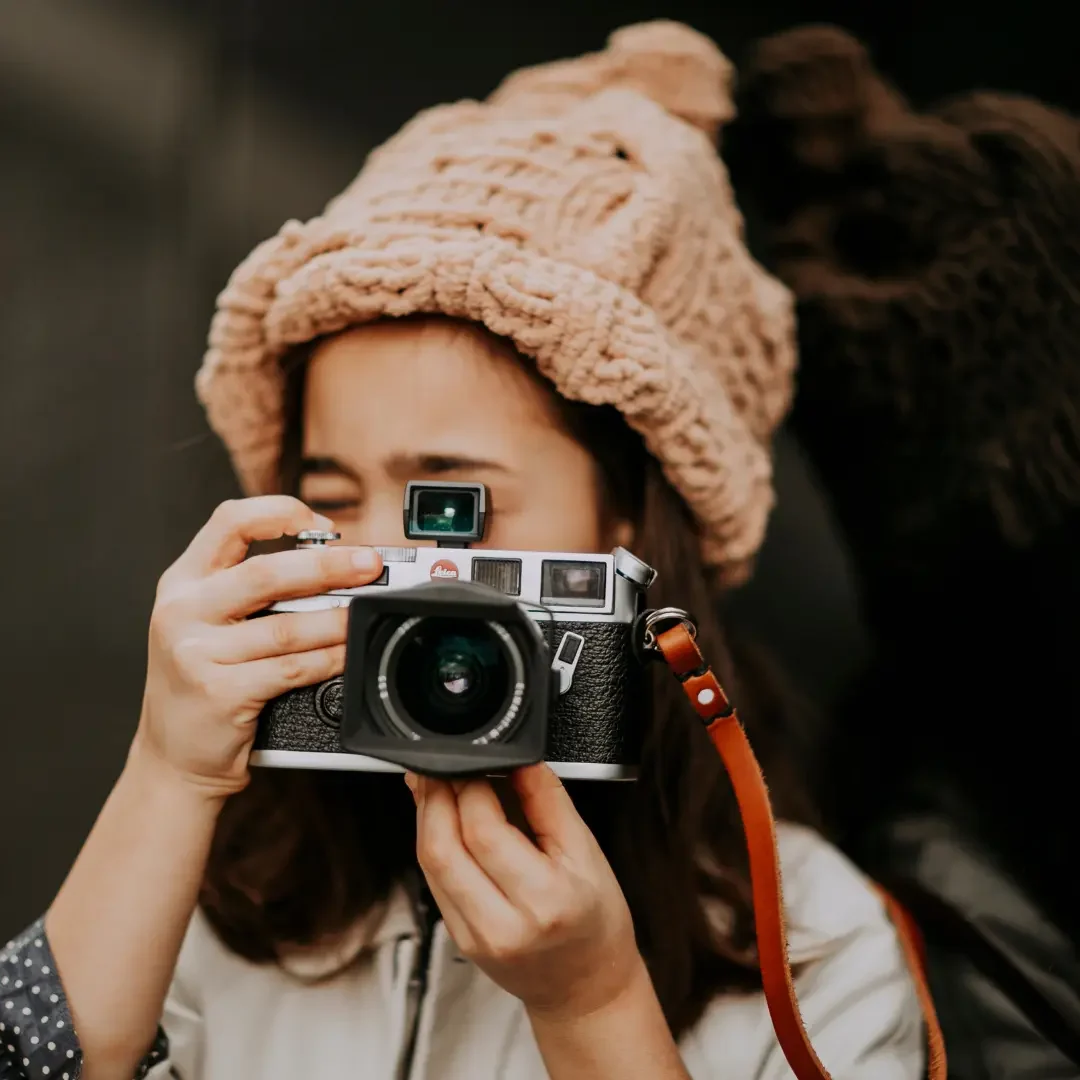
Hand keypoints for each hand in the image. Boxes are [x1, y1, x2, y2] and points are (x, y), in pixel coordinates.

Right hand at [133, 496, 382, 798]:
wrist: (171, 757)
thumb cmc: (201, 682)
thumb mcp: (205, 621)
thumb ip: (248, 587)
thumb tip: (332, 560)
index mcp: (182, 581)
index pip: (229, 522)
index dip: (280, 513)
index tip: (323, 525)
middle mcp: (183, 610)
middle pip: (265, 572)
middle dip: (329, 565)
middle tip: (369, 564)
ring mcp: (196, 653)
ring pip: (285, 626)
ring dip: (337, 619)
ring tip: (366, 614)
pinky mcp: (219, 692)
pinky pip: (290, 668)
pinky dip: (328, 659)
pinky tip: (347, 654)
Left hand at [406, 764, 641, 1020]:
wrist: (586, 985)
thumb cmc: (595, 921)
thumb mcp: (587, 851)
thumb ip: (548, 800)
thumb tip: (519, 759)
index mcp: (543, 901)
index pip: (484, 832)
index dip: (472, 786)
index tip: (479, 760)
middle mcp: (502, 925)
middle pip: (443, 847)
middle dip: (438, 795)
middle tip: (448, 765)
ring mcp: (473, 935)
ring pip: (429, 861)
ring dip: (428, 814)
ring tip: (440, 784)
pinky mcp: (457, 936)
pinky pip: (433, 878)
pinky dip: (434, 840)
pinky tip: (444, 818)